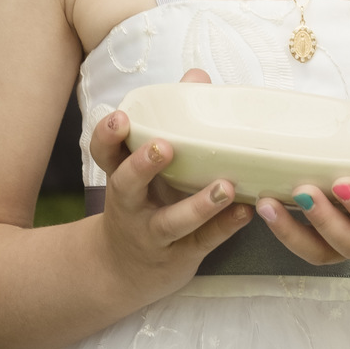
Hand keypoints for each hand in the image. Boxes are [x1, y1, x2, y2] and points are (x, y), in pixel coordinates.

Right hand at [88, 69, 251, 298]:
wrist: (123, 272)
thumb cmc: (143, 202)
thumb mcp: (146, 167)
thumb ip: (170, 121)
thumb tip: (196, 76)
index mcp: (121, 177)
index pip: (105, 153)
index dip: (108, 135)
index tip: (120, 117)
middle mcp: (131, 207)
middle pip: (127, 186)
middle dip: (142, 165)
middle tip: (164, 146)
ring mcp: (153, 235)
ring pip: (172, 221)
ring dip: (199, 204)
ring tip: (225, 187)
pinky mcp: (178, 256)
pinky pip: (202, 242)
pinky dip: (224, 227)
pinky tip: (245, 212)